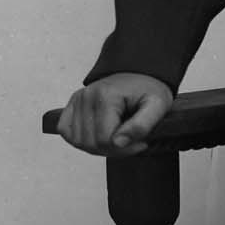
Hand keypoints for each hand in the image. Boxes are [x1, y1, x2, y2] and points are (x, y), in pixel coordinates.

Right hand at [56, 73, 174, 156]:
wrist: (140, 75)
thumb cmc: (149, 91)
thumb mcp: (158, 106)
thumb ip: (141, 126)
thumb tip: (118, 142)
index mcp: (106, 95)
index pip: (106, 141)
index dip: (125, 149)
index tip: (141, 142)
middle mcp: (87, 96)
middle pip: (91, 144)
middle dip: (114, 149)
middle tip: (131, 140)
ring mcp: (77, 100)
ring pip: (79, 142)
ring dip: (99, 147)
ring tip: (118, 137)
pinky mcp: (72, 104)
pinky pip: (66, 131)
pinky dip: (80, 139)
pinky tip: (99, 135)